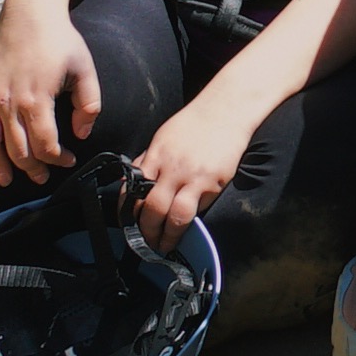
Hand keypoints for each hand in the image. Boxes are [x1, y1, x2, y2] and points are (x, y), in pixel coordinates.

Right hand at [0, 0, 97, 186]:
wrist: (29, 14)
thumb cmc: (60, 42)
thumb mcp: (85, 69)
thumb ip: (89, 104)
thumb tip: (81, 134)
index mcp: (36, 98)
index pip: (44, 144)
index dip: (57, 159)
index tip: (67, 161)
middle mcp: (7, 102)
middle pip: (16, 150)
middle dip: (30, 169)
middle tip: (41, 177)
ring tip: (6, 180)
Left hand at [133, 96, 257, 246]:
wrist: (227, 109)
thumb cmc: (194, 123)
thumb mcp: (163, 138)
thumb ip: (148, 161)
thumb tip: (133, 184)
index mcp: (155, 156)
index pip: (133, 191)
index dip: (128, 213)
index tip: (128, 224)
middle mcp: (173, 168)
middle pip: (152, 209)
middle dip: (146, 232)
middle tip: (145, 243)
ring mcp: (195, 177)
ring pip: (176, 216)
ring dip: (168, 236)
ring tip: (165, 245)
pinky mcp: (215, 183)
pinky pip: (199, 208)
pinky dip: (190, 219)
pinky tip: (186, 225)